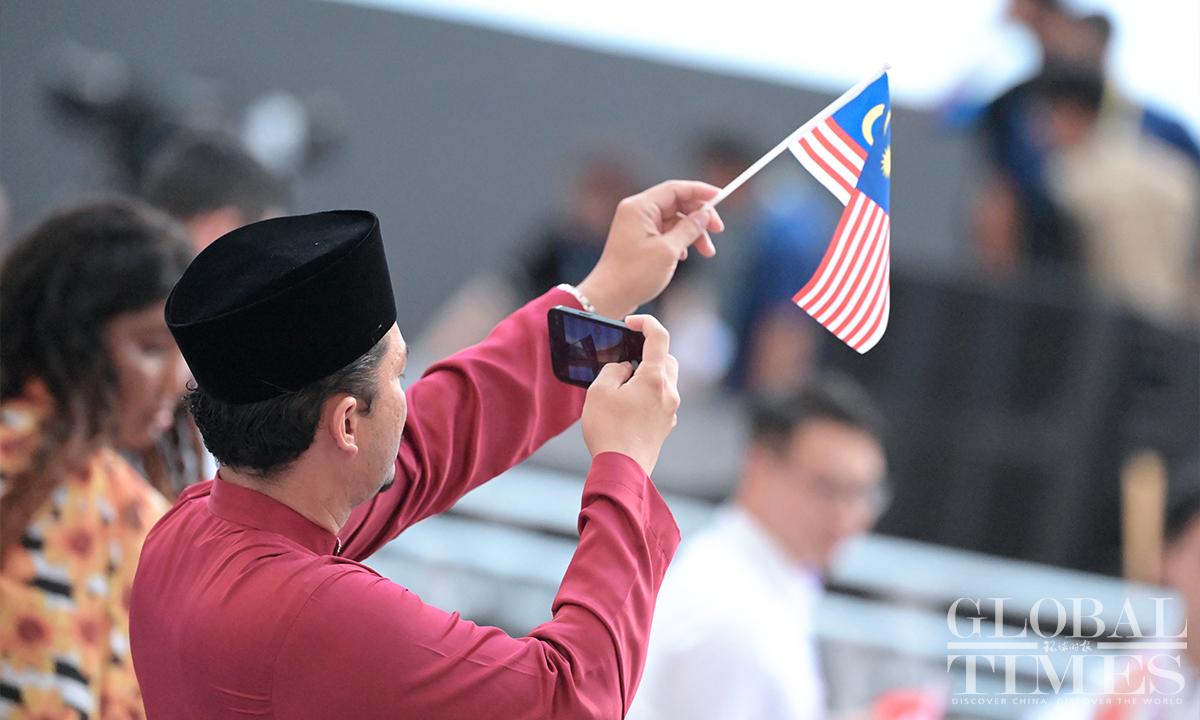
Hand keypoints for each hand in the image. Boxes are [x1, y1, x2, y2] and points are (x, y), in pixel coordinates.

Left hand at [576, 180, 724, 318]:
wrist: (609, 298)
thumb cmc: (633, 275)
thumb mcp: (668, 251)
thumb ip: (688, 229)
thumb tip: (704, 215)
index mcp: (640, 208)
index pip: (675, 189)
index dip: (700, 191)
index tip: (721, 196)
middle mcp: (638, 212)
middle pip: (677, 203)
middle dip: (700, 216)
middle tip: (718, 230)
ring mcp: (638, 226)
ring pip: (675, 220)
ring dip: (693, 233)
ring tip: (707, 251)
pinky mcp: (641, 240)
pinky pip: (667, 232)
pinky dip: (681, 241)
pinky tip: (686, 256)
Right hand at [580, 315, 679, 475]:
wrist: (622, 470)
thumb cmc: (608, 430)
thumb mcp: (599, 391)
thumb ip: (613, 370)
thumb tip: (624, 369)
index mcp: (655, 378)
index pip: (659, 337)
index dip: (646, 322)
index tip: (631, 323)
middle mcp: (669, 392)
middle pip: (667, 359)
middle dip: (649, 353)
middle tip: (626, 359)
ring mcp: (671, 410)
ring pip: (666, 380)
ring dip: (649, 375)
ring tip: (624, 385)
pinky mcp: (667, 425)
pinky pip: (662, 399)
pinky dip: (650, 393)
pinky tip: (629, 405)